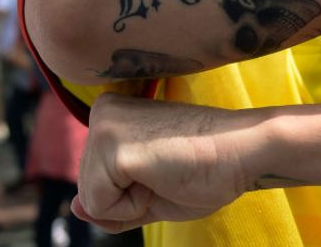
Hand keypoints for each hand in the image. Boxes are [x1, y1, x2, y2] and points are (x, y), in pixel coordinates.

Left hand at [72, 94, 261, 232]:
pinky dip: (133, 208)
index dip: (131, 194)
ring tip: (165, 173)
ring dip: (131, 203)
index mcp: (110, 114)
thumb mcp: (148, 193)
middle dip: (128, 199)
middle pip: (88, 189)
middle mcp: (101, 112)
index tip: (166, 168)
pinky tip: (161, 177)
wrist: (245, 152)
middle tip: (168, 172)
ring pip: (90, 200)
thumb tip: (75, 207)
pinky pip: (100, 206)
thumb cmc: (206, 170)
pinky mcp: (113, 147)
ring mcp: (105, 126)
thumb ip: (110, 201)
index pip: (94, 180)